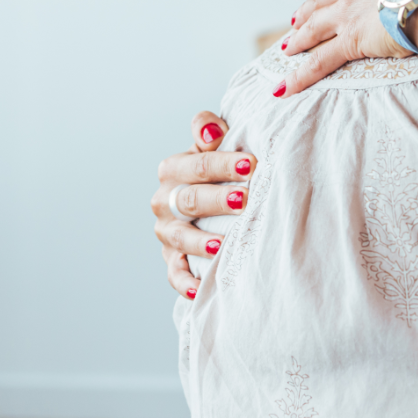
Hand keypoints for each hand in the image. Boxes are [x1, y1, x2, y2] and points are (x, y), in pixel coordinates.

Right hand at [153, 112, 256, 297]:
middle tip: (245, 200)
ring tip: (223, 245)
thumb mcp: (214, 143)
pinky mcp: (171, 259)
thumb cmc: (219, 169)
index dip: (224, 164)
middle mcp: (164, 200)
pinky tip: (199, 289)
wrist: (210, 200)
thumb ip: (208, 128)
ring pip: (180, 237)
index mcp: (173, 169)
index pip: (198, 165)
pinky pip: (175, 273)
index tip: (252, 164)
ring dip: (200, 242)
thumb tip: (212, 131)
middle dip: (218, 200)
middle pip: (190, 200)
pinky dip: (185, 282)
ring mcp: (166, 231)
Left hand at [278, 0, 408, 96]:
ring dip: (297, 41)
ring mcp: (348, 16)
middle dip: (304, 15)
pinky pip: (319, 62)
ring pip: (313, 31)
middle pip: (320, 5)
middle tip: (293, 25)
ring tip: (286, 50)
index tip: (317, 2)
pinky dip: (300, 76)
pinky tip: (285, 87)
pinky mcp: (351, 40)